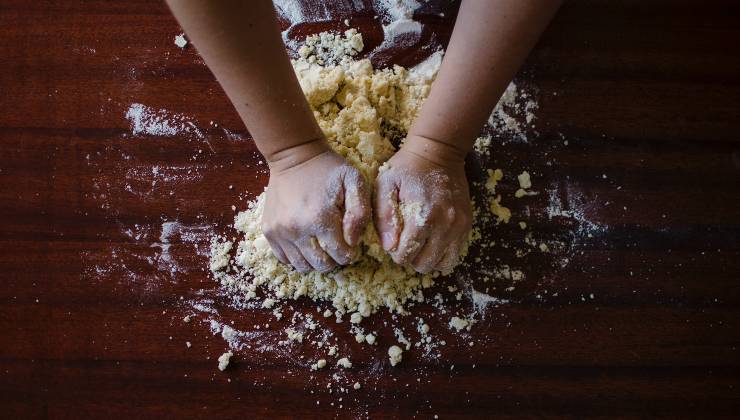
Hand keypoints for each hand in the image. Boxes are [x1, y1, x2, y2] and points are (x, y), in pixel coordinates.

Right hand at [263, 145, 370, 272]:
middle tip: (336, 245)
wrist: (294, 156)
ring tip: (321, 245)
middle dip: (334, 260)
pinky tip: (306, 243)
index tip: (350, 242)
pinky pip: (285, 259)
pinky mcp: (269, 231)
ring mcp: (279, 232)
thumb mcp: (354, 181)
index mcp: (320, 219)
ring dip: (315, 261)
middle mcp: (296, 229)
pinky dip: (297, 256)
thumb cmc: (328, 169)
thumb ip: (360, 212)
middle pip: (322, 265)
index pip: (341, 256)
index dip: (350, 252)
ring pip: (302, 266)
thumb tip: (353, 241)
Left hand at [373, 135, 471, 273]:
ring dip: (428, 259)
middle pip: (424, 264)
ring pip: (443, 264)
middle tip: (405, 241)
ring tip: (420, 243)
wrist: (439, 151)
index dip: (395, 252)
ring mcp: (459, 226)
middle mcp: (445, 224)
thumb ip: (384, 216)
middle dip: (411, 258)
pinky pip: (456, 254)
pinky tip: (432, 241)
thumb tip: (389, 246)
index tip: (393, 239)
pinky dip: (442, 254)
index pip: (406, 255)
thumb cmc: (407, 167)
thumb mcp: (385, 184)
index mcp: (423, 216)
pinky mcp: (467, 224)